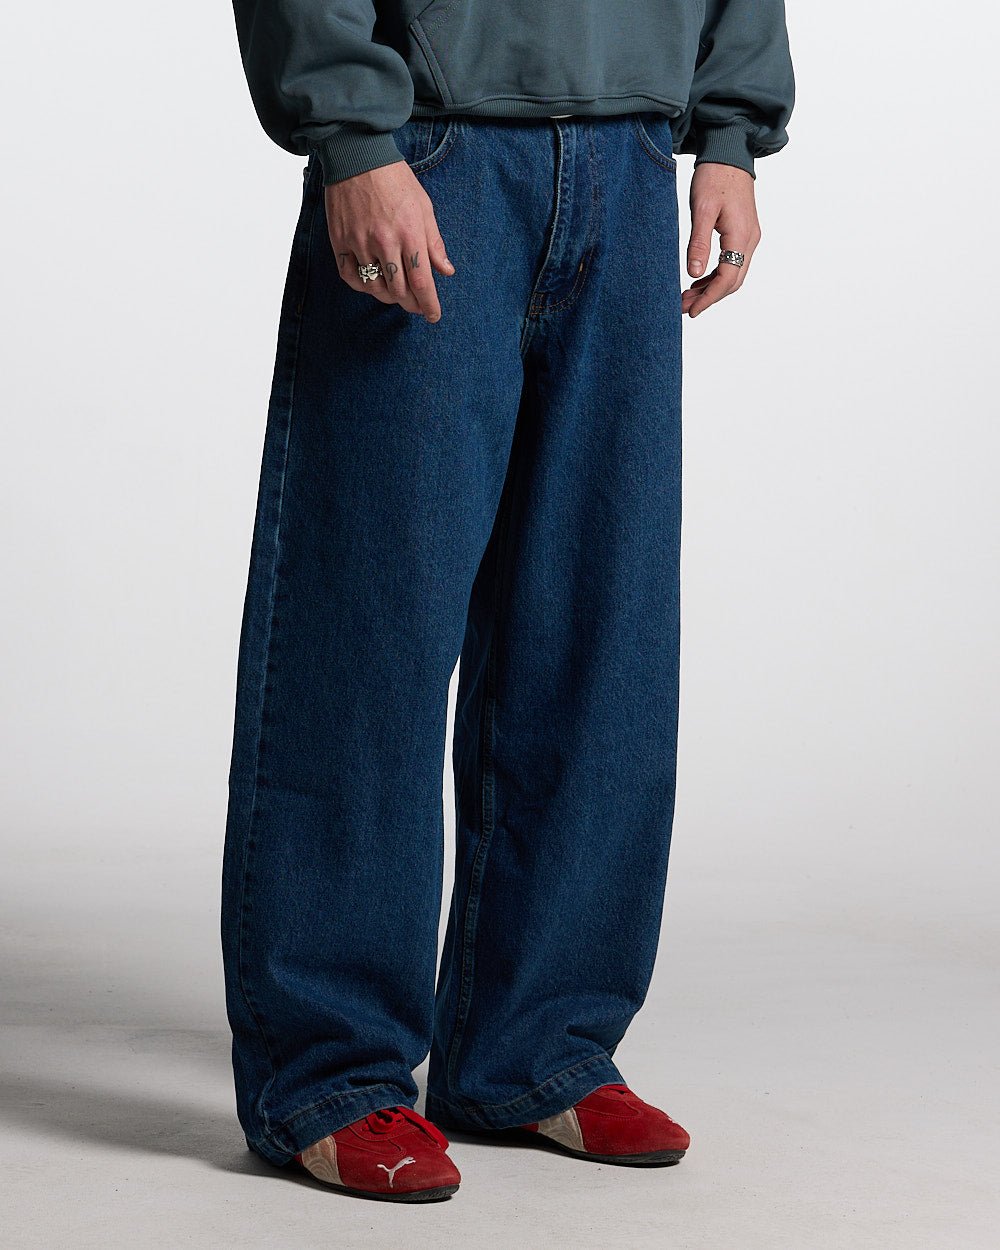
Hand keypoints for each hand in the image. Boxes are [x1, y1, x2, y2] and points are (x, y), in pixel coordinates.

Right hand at [324, 161, 455, 322]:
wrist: (357, 157)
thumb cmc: (395, 180)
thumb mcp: (424, 207)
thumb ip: (435, 243)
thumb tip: (446, 271)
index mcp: (409, 233)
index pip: (421, 282)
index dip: (429, 304)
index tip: (433, 315)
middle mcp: (384, 242)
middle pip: (399, 291)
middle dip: (411, 304)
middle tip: (417, 305)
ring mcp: (359, 243)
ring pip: (375, 288)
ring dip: (388, 297)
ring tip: (396, 293)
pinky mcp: (340, 241)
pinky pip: (351, 277)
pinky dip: (362, 286)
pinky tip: (372, 283)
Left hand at [683, 162, 760, 318]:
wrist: (729, 153)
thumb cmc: (715, 177)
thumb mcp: (702, 210)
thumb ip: (699, 243)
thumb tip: (693, 274)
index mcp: (741, 236)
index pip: (728, 278)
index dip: (709, 298)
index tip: (691, 311)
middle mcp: (750, 240)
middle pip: (733, 281)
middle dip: (709, 298)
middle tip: (684, 307)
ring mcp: (748, 237)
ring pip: (733, 273)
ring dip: (711, 288)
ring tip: (687, 297)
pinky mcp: (742, 233)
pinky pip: (732, 262)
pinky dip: (715, 275)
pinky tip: (698, 280)